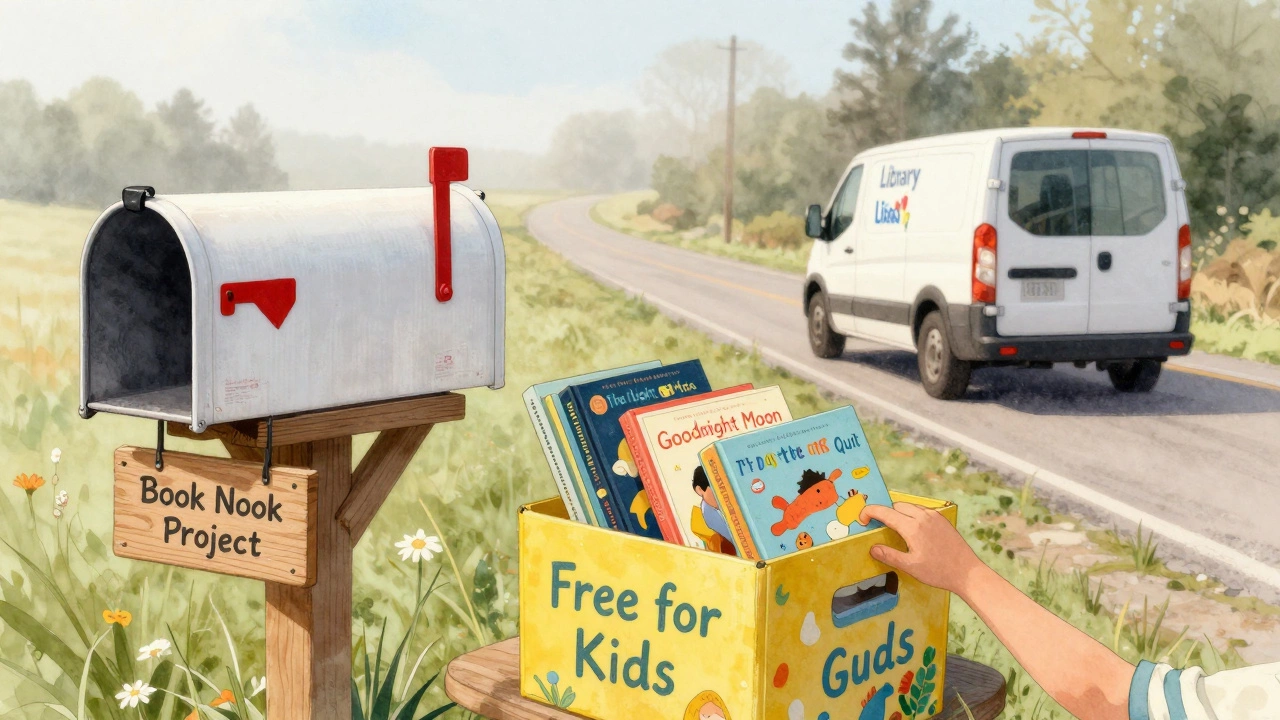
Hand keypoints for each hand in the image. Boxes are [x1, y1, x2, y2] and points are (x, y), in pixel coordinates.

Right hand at [859, 502, 983, 595]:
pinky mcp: (942, 520)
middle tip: (879, 527)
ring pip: (910, 506)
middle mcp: (923, 516)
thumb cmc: (938, 571)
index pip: (885, 512)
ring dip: (899, 513)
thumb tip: (872, 548)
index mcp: (912, 527)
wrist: (968, 572)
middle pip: (896, 506)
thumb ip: (889, 555)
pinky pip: (922, 510)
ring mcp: (934, 516)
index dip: (869, 512)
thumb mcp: (910, 567)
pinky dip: (912, 514)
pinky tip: (914, 530)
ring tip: (895, 529)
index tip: (862, 519)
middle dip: (885, 513)